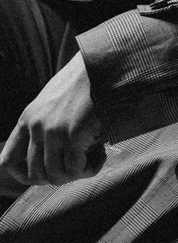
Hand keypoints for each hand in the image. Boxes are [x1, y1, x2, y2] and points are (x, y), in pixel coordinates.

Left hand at [0, 53, 105, 191]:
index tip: (44, 175)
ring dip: (76, 174)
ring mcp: (53, 132)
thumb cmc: (84, 82)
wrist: (103, 65)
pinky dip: (90, 168)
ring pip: (56, 176)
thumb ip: (44, 124)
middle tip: (76, 165)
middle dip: (57, 177)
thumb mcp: (52, 101)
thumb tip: (49, 156)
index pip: (7, 161)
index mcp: (27, 119)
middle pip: (35, 175)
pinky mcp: (73, 134)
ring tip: (92, 158)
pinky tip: (101, 155)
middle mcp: (36, 127)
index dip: (23, 176)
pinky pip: (76, 169)